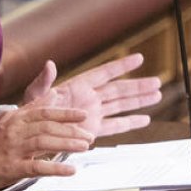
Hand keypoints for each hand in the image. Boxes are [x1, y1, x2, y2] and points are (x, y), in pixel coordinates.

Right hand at [0, 93, 92, 187]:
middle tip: (89, 135)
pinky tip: (70, 170)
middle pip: (47, 126)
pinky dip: (55, 168)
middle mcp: (16, 131)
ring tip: (84, 147)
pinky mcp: (13, 167)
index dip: (65, 113)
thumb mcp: (14, 119)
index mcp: (18, 118)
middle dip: (71, 130)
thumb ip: (35, 107)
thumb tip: (54, 94)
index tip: (83, 115)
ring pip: (43, 142)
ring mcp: (14, 149)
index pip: (45, 112)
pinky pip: (37, 166)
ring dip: (66, 144)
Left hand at [23, 53, 162, 138]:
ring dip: (139, 101)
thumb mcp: (35, 94)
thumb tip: (49, 64)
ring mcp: (93, 113)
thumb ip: (43, 81)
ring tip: (158, 95)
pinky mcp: (94, 129)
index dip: (121, 66)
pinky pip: (116, 125)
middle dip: (138, 86)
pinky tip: (145, 119)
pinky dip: (130, 122)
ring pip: (121, 105)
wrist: (32, 131)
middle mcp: (90, 98)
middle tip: (157, 81)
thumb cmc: (32, 109)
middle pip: (119, 90)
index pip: (104, 73)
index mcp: (78, 86)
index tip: (139, 58)